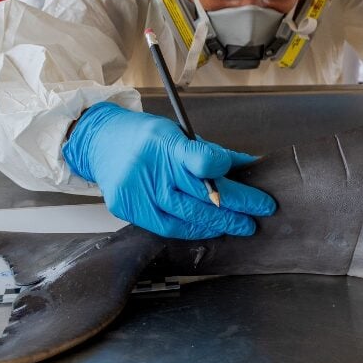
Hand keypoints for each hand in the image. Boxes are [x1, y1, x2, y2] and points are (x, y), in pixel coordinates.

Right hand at [62, 102, 276, 238]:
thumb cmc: (144, 137)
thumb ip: (211, 152)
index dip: (225, 168)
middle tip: (262, 208)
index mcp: (165, 142)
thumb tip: (250, 163)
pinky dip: (194, 230)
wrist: (100, 141)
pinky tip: (212, 229)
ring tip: (243, 223)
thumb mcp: (179, 132)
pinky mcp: (129, 209)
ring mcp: (138, 192)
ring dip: (221, 222)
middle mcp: (151, 168)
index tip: (246, 172)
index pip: (202, 159)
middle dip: (239, 204)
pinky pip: (168, 227)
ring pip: (188, 215)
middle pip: (202, 193)